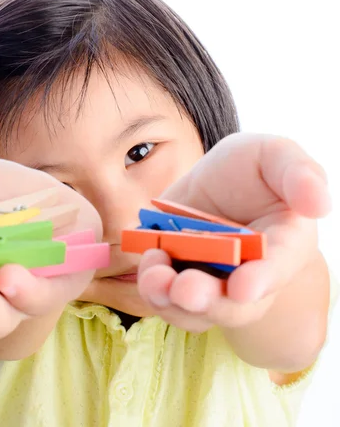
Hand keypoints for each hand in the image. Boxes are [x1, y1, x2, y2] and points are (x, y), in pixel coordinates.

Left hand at [135, 133, 331, 332]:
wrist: (216, 181)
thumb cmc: (252, 168)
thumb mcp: (276, 155)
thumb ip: (298, 172)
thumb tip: (318, 203)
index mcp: (284, 246)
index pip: (278, 269)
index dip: (261, 281)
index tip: (242, 288)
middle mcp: (248, 274)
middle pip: (232, 305)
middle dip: (208, 301)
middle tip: (184, 291)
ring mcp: (210, 280)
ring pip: (194, 309)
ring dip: (171, 300)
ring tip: (154, 278)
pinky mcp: (177, 275)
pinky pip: (163, 296)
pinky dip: (151, 286)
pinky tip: (146, 259)